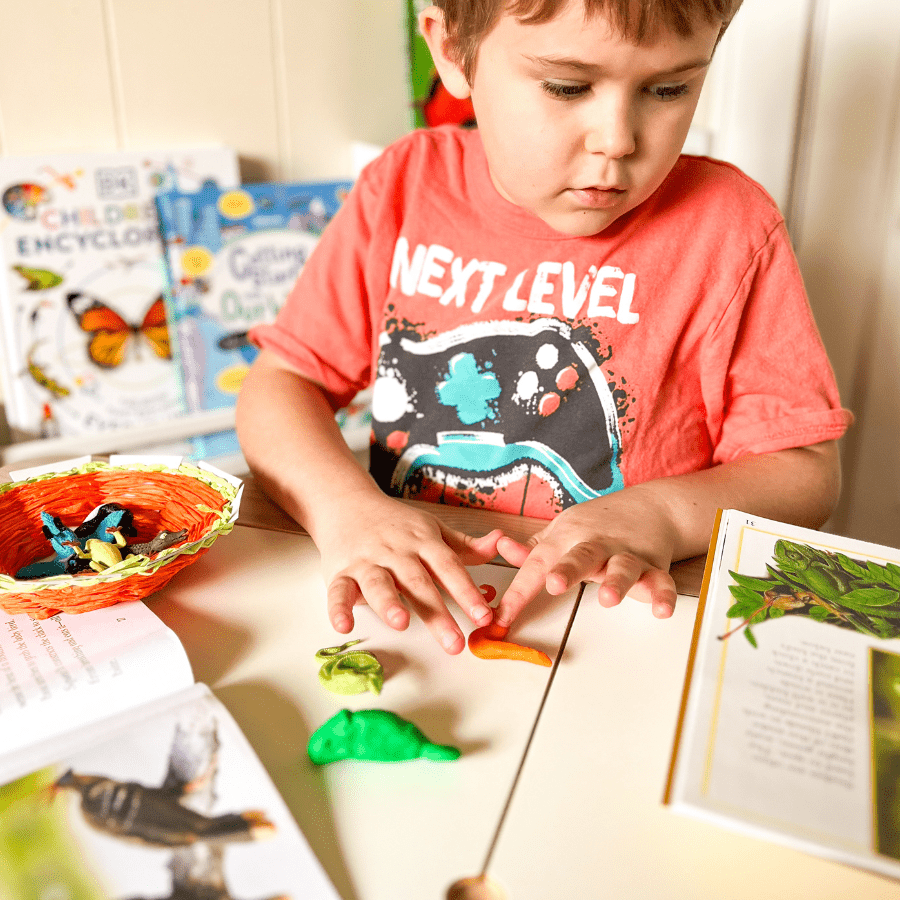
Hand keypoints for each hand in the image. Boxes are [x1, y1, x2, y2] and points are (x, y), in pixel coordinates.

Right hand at [310, 494, 502, 654]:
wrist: (347, 503)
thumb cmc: (395, 523)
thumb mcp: (432, 528)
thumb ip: (465, 545)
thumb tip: (499, 543)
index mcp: (423, 542)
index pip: (449, 567)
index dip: (467, 592)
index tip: (483, 617)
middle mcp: (396, 552)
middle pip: (418, 583)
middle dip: (437, 613)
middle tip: (454, 642)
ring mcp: (367, 561)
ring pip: (378, 583)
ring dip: (389, 603)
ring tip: (402, 623)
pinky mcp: (340, 572)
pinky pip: (338, 591)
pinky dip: (339, 608)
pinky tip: (344, 627)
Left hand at [493, 488, 678, 625]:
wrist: (652, 507)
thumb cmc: (599, 524)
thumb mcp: (561, 531)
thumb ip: (532, 549)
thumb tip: (501, 550)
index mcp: (567, 540)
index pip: (537, 567)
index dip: (517, 593)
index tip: (500, 618)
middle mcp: (597, 546)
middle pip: (580, 557)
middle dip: (567, 571)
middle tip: (555, 583)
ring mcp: (626, 555)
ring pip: (622, 568)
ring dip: (616, 582)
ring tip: (608, 597)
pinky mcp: (654, 566)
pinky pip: (660, 582)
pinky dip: (663, 595)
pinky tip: (661, 609)